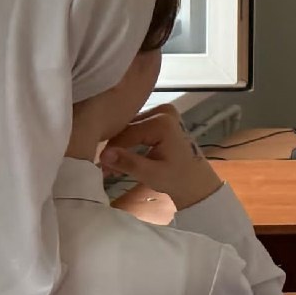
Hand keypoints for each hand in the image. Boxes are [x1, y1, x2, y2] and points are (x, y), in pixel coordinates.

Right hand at [103, 106, 224, 210]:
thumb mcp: (151, 174)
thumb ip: (128, 163)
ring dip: (120, 147)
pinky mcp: (161, 118)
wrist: (196, 183)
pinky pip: (137, 128)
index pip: (126, 133)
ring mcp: (163, 113)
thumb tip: (103, 155)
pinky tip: (121, 159)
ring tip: (111, 167)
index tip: (99, 167)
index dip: (110, 150)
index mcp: (162, 122)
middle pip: (127, 128)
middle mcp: (163, 111)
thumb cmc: (177, 179)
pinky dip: (128, 143)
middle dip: (114, 149)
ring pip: (129, 128)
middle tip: (104, 168)